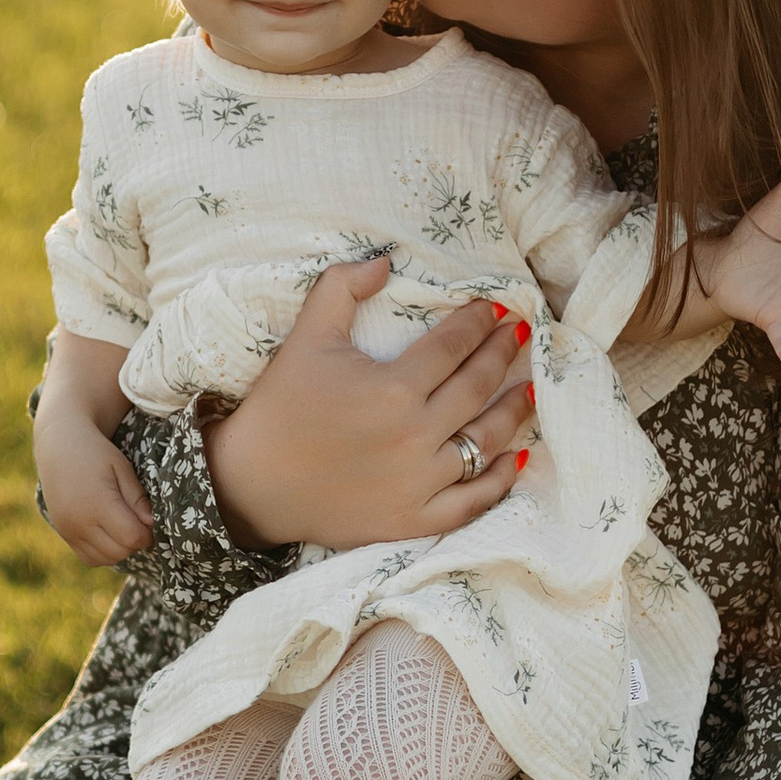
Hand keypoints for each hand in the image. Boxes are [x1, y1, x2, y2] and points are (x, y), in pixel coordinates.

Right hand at [32, 403, 154, 565]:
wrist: (58, 448)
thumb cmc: (96, 453)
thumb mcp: (122, 468)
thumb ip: (137, 498)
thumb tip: (152, 525)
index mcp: (98, 503)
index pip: (132, 537)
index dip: (148, 533)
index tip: (150, 520)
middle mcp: (80, 522)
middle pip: (120, 552)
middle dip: (135, 541)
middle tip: (137, 521)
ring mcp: (69, 530)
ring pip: (105, 559)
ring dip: (120, 548)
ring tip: (122, 525)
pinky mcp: (64, 534)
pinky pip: (89, 558)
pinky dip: (104, 552)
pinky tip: (108, 533)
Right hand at [204, 257, 536, 549]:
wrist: (251, 484)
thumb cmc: (280, 406)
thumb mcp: (306, 337)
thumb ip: (342, 288)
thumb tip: (385, 261)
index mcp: (393, 388)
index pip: (454, 346)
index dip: (480, 323)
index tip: (497, 309)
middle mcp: (415, 435)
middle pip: (477, 387)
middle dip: (503, 355)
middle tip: (521, 335)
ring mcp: (419, 482)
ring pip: (486, 442)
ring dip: (514, 411)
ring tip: (529, 389)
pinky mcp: (414, 518)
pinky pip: (473, 501)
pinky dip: (500, 479)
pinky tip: (516, 456)